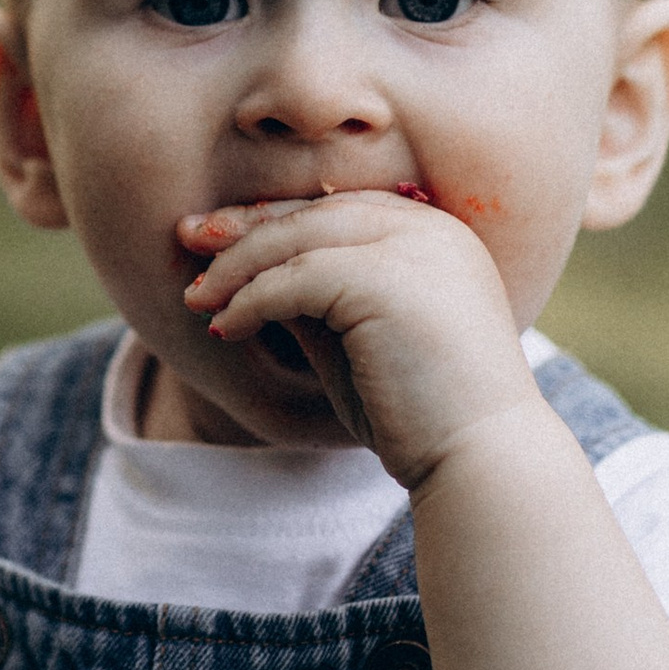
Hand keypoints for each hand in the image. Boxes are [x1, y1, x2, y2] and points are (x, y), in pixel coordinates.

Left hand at [177, 188, 539, 489]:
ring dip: (237, 266)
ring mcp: (412, 248)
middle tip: (187, 240)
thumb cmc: (420, 414)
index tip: (219, 238)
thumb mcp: (357, 340)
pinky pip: (295, 278)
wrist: (480, 460)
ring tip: (196, 298)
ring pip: (297, 237)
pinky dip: (250, 301)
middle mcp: (429, 228)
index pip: (338, 209)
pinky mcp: (386, 279)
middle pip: (314, 211)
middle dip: (244, 226)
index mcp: (435, 235)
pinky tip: (223, 329)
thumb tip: (250, 275)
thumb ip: (316, 299)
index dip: (274, 219)